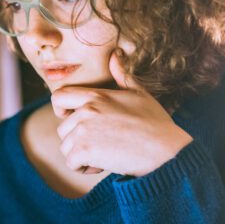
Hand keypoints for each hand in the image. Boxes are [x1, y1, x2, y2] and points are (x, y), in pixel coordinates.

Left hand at [50, 50, 192, 177]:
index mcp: (97, 96)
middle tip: (102, 146)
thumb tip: (115, 55)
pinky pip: (71, 163)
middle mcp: (86, 110)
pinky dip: (84, 168)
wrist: (165, 150)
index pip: (59, 97)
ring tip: (106, 155)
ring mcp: (83, 129)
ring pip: (66, 148)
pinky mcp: (84, 149)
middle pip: (63, 130)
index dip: (60, 111)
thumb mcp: (140, 95)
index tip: (71, 121)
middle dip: (77, 141)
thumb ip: (122, 76)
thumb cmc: (156, 124)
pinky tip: (104, 164)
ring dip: (82, 156)